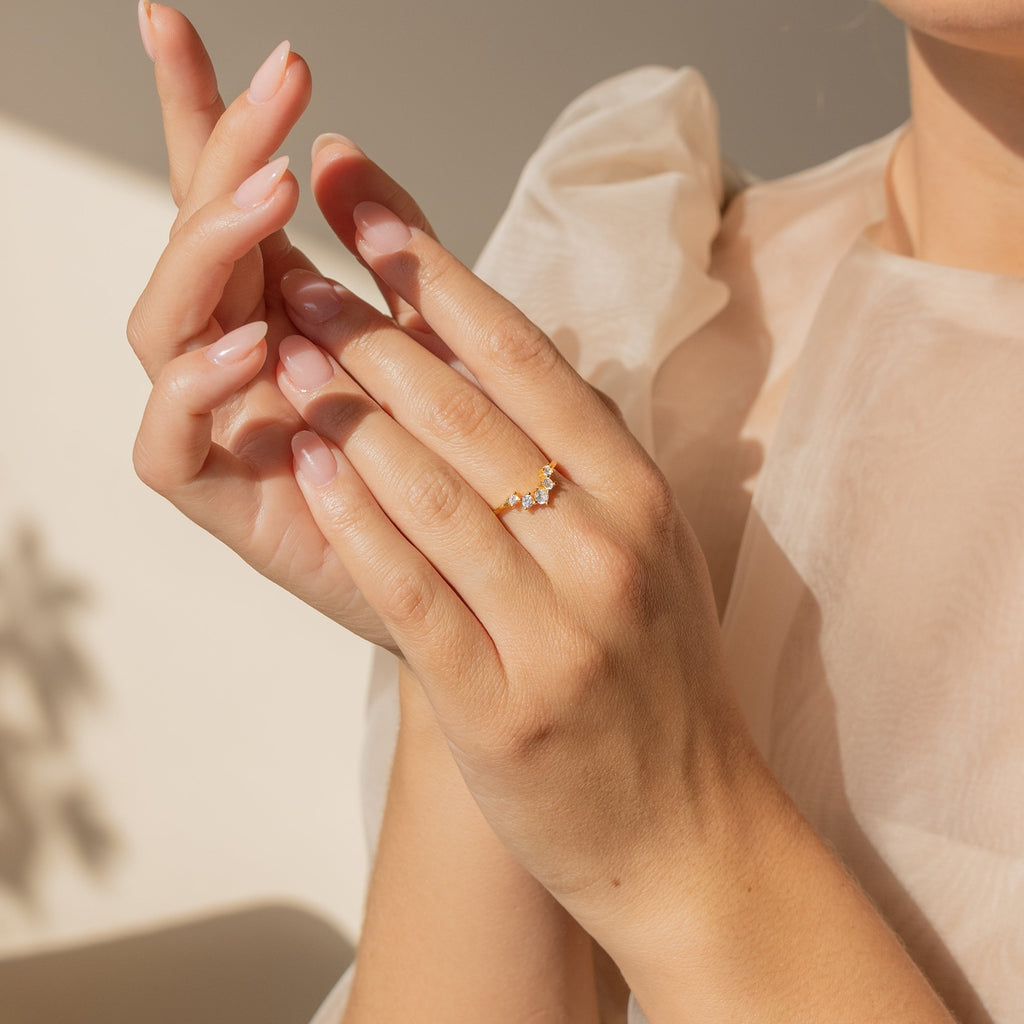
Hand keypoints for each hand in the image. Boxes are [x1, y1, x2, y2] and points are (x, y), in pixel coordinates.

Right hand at [127, 6, 439, 648]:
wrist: (464, 576)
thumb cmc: (448, 457)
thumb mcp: (433, 334)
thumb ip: (392, 254)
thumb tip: (339, 150)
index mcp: (275, 302)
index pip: (224, 194)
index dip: (199, 112)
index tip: (174, 21)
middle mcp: (230, 350)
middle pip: (191, 240)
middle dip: (220, 157)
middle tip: (275, 98)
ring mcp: (212, 418)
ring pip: (166, 321)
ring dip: (210, 251)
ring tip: (271, 196)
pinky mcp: (210, 488)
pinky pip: (171, 432)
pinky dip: (202, 382)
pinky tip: (258, 341)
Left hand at [274, 178, 763, 950]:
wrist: (692, 828)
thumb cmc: (658, 680)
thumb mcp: (647, 548)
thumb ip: (585, 455)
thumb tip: (500, 355)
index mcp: (640, 495)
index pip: (526, 360)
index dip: (437, 279)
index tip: (367, 214)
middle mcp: (606, 547)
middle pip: (469, 412)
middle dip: (371, 335)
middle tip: (299, 277)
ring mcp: (558, 628)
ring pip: (433, 491)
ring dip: (345, 413)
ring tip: (279, 352)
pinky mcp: (502, 703)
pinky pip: (414, 591)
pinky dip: (356, 525)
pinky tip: (307, 469)